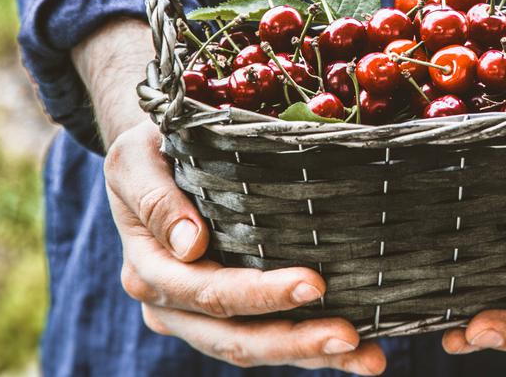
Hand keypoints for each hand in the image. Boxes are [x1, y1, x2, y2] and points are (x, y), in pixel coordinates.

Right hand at [76, 20, 385, 373]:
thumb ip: (157, 199)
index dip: (259, 295)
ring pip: (257, 348)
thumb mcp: (138, 159)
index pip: (206, 292)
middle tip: (350, 334)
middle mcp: (171, 305)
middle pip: (234, 337)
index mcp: (148, 269)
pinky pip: (271, 337)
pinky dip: (313, 351)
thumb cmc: (150, 148)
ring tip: (368, 357)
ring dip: (312, 355)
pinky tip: (360, 353)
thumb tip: (191, 245)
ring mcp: (199, 318)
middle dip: (295, 339)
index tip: (314, 283)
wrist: (153, 158)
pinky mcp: (229, 316)